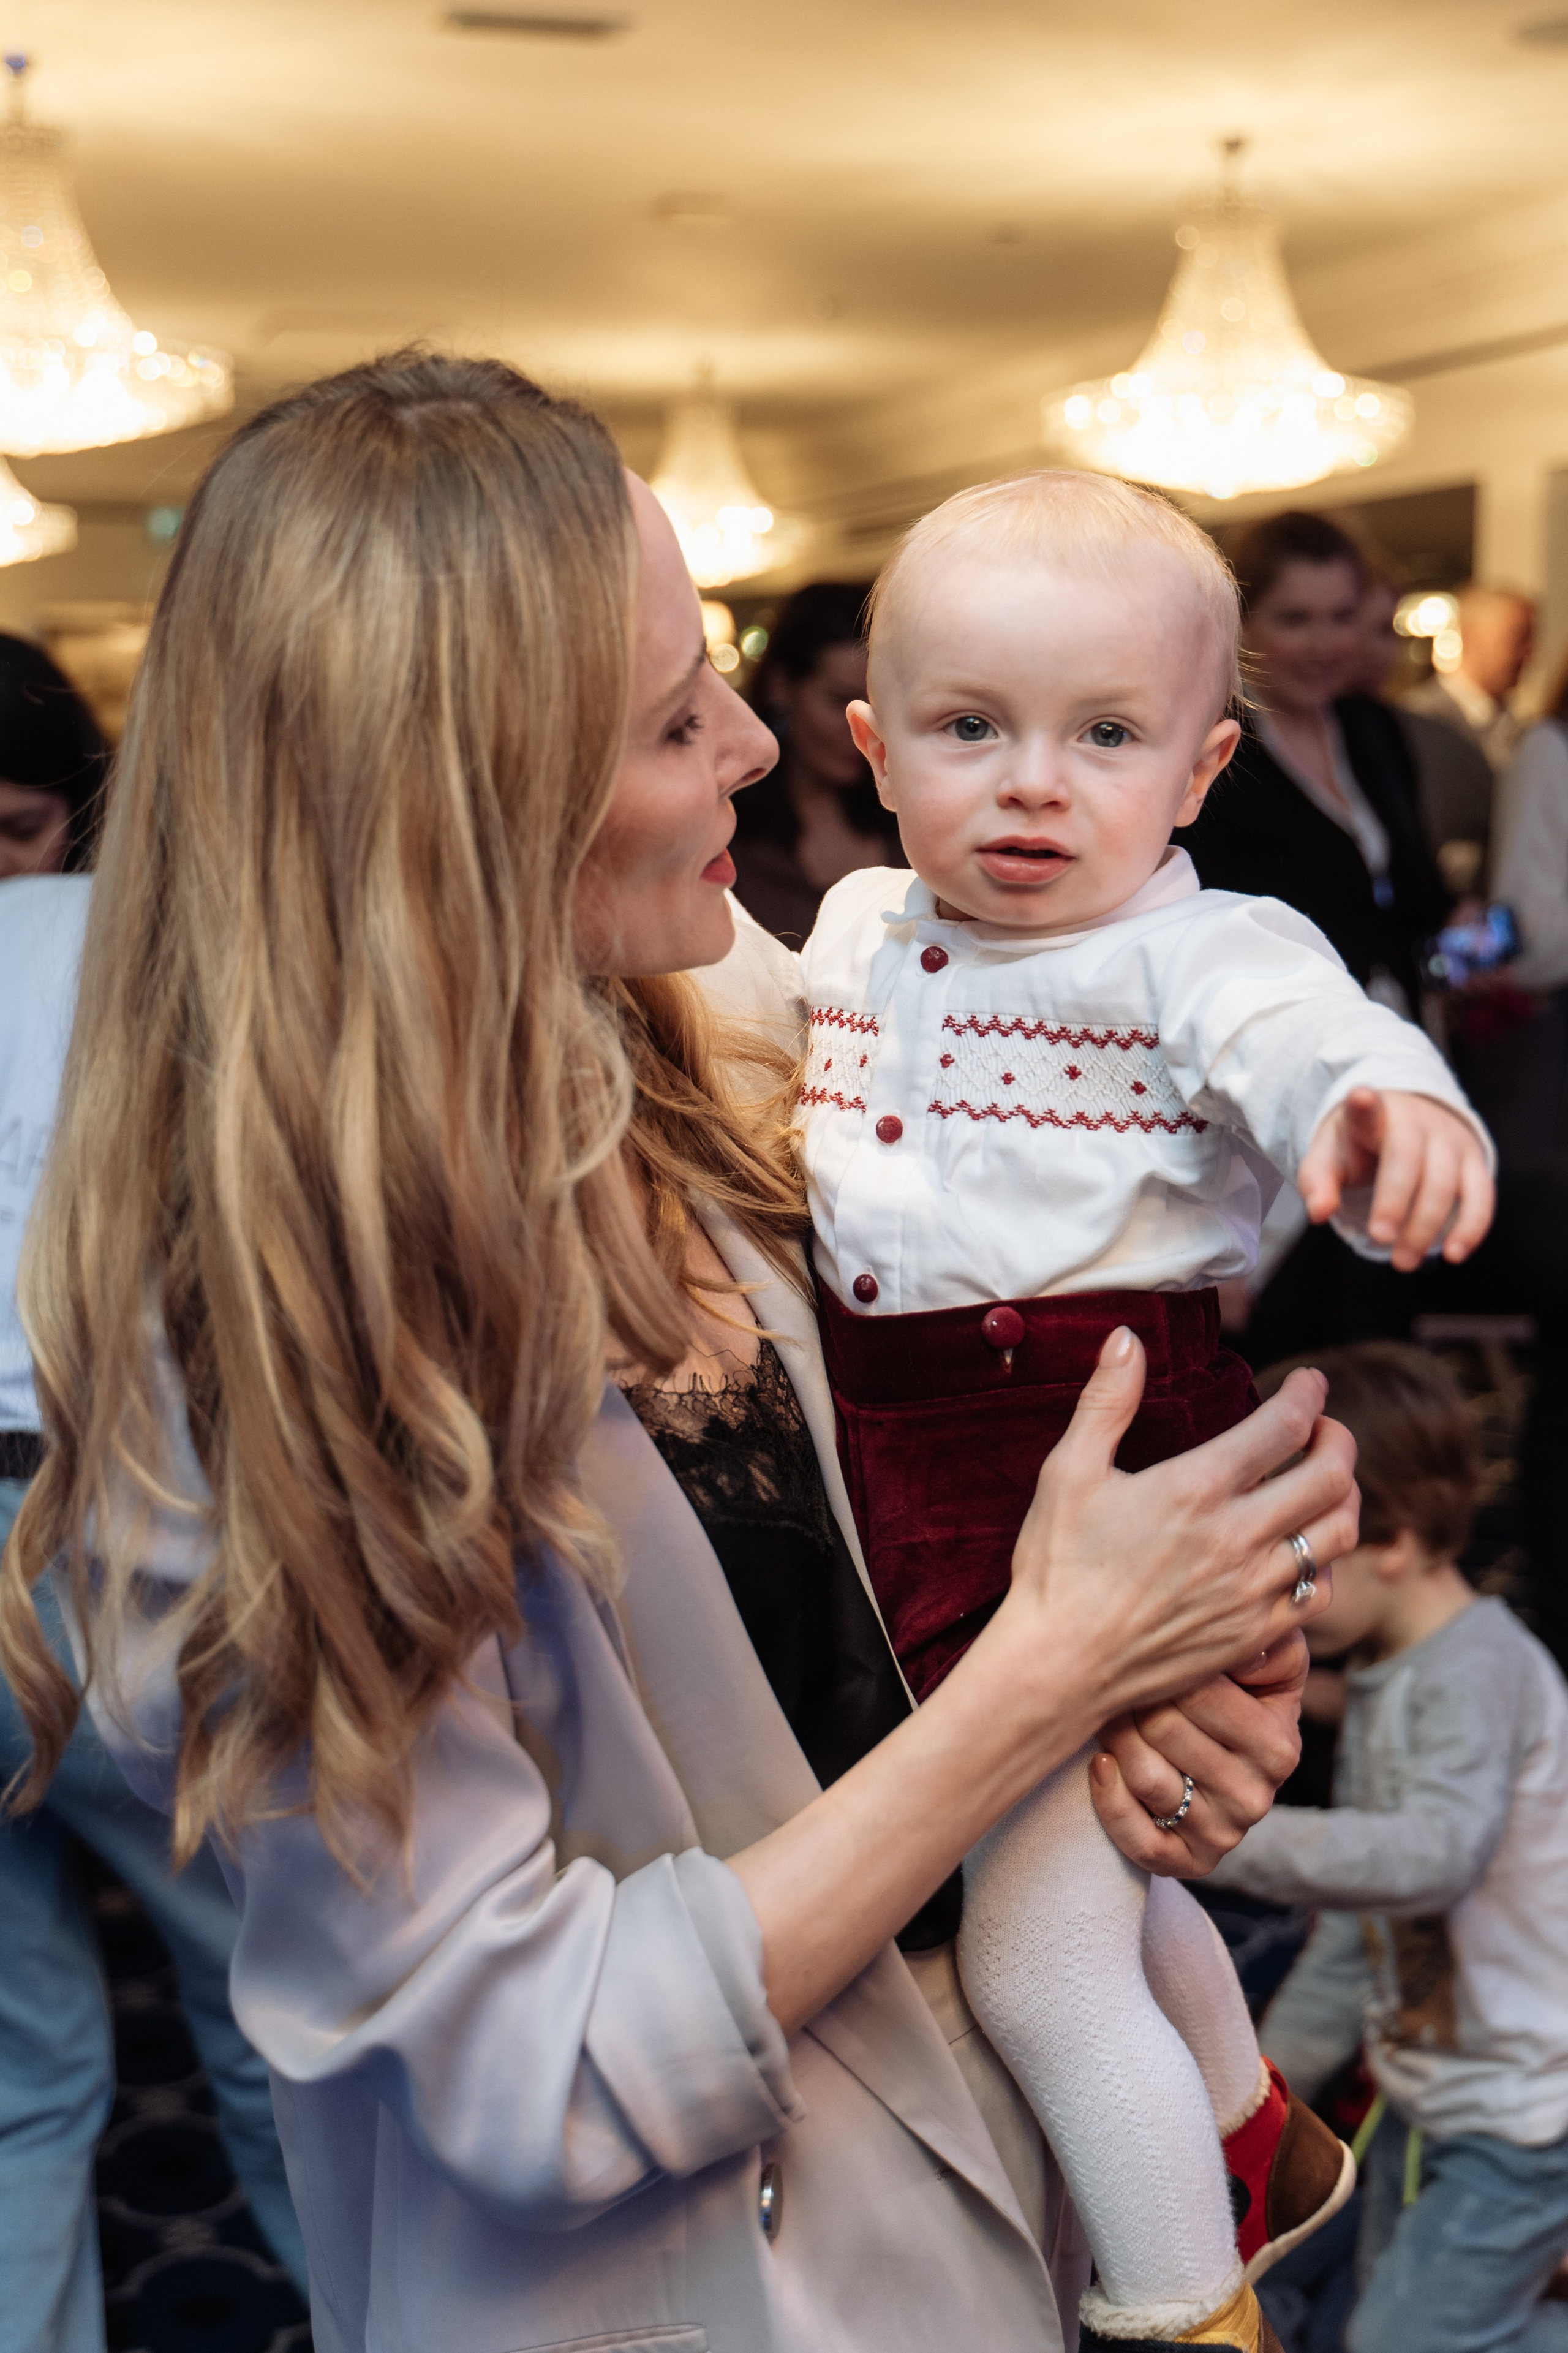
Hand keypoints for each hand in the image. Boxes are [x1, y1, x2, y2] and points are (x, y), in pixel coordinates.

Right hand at [985, 1329, 1355, 1760]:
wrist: (1058, 1665)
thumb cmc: (1056, 1564)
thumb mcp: (1068, 1470)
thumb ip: (1106, 1400)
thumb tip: (1127, 1337)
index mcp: (1196, 1487)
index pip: (1285, 1425)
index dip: (1308, 1393)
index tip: (1311, 1381)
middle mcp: (1237, 1537)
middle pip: (1332, 1476)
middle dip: (1339, 1439)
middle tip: (1324, 1429)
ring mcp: (1252, 1590)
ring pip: (1338, 1535)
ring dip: (1343, 1499)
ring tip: (1325, 1484)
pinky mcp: (1254, 1634)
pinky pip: (1319, 1593)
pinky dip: (1324, 1563)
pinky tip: (1303, 1551)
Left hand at [1090, 1633, 1306, 1874]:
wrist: (1230, 1762)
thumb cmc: (1242, 1694)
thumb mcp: (1269, 1661)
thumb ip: (1265, 1643)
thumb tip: (1245, 1648)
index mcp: (1278, 1746)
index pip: (1201, 1693)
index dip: (1161, 1666)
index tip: (1141, 1651)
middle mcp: (1256, 1797)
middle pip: (1164, 1730)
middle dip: (1133, 1699)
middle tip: (1115, 1681)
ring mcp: (1224, 1835)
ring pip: (1146, 1779)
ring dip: (1115, 1740)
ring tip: (1109, 1716)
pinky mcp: (1191, 1862)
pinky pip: (1138, 1839)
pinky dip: (1109, 1800)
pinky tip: (1101, 1765)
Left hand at [1297, 1086, 1492, 1270]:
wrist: (1405, 1121)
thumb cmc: (1361, 1145)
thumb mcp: (1330, 1155)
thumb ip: (1317, 1182)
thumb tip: (1319, 1212)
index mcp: (1372, 1115)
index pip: (1367, 1109)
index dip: (1364, 1104)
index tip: (1360, 1097)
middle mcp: (1416, 1121)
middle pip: (1408, 1159)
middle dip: (1395, 1202)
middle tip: (1379, 1238)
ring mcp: (1450, 1140)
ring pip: (1445, 1183)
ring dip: (1426, 1226)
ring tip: (1404, 1261)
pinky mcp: (1474, 1161)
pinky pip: (1481, 1195)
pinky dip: (1471, 1227)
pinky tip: (1454, 1254)